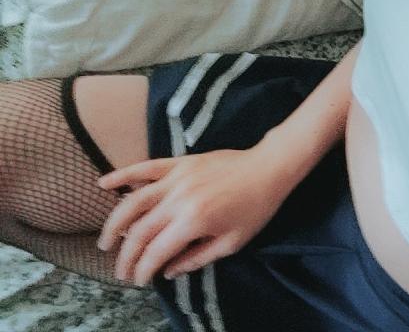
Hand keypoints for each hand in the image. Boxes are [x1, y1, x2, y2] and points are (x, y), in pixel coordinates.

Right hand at [96, 146, 291, 286]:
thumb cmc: (255, 208)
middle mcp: (178, 199)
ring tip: (105, 242)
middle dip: (126, 256)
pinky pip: (145, 167)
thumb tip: (168, 272)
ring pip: (133, 202)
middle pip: (140, 232)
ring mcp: (176, 178)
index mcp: (193, 222)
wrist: (269, 167)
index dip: (143, 270)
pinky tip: (103, 184)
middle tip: (120, 271)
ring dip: (114, 223)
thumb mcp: (232, 242)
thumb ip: (197, 258)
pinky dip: (123, 174)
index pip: (155, 252)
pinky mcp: (180, 163)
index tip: (139, 281)